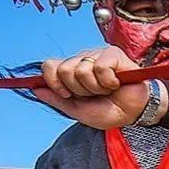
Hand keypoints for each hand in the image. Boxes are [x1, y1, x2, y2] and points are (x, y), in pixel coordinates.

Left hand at [32, 47, 158, 131]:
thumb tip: (36, 90)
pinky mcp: (113, 54)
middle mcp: (82, 60)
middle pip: (63, 69)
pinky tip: (115, 83)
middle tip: (93, 94)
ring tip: (106, 89)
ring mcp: (97, 55)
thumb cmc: (109, 110)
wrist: (132, 114)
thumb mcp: (77, 110)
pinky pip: (100, 67)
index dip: (53, 82)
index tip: (66, 95)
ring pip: (81, 69)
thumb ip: (56, 99)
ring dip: (95, 87)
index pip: (49, 65)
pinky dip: (108, 81)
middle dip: (78, 89)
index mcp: (71, 71)